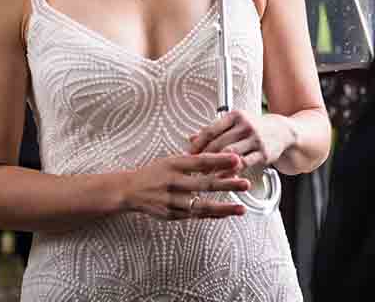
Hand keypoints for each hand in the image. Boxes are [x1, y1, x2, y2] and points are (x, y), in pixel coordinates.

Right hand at [122, 153, 250, 219]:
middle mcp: (173, 182)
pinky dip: (212, 215)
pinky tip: (226, 215)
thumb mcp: (171, 160)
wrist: (129, 191)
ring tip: (241, 208)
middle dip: (227, 184)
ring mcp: (172, 201)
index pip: (200, 161)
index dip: (219, 160)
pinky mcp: (171, 215)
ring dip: (223, 207)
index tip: (237, 159)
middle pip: (204, 184)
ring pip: (201, 205)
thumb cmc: (154, 173)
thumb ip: (193, 160)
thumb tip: (220, 157)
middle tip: (246, 184)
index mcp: (173, 164)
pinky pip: (195, 216)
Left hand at [188, 110, 295, 168]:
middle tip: (194, 167)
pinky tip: (222, 177)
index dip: (197, 144)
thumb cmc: (255, 127)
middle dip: (204, 157)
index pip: (211, 130)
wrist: (282, 131)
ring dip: (215, 166)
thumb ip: (213, 130)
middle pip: (218, 143)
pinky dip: (230, 172)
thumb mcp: (235, 123)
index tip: (188, 154)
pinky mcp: (263, 153)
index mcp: (235, 116)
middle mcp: (246, 126)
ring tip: (205, 174)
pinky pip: (243, 164)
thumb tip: (191, 138)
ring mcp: (255, 139)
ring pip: (229, 154)